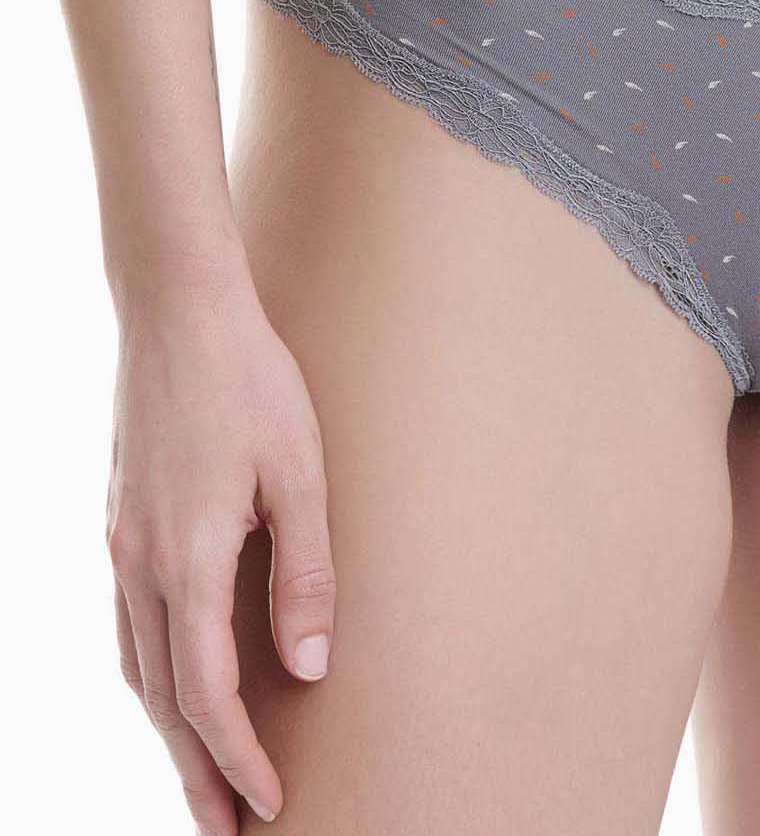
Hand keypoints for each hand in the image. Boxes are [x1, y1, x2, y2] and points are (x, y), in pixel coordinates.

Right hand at [106, 252, 334, 831]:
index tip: (272, 805)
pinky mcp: (120, 521)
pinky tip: (173, 685)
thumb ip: (305, 573)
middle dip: (195, 771)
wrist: (178, 308)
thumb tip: (308, 668)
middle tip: (227, 832)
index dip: (238, 758)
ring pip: (136, 667)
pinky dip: (151, 675)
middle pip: (160, 700)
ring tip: (204, 776)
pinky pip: (126, 624)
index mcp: (185, 560)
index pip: (205, 696)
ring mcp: (119, 543)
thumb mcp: (300, 472)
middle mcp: (138, 564)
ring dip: (168, 731)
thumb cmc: (250, 380)